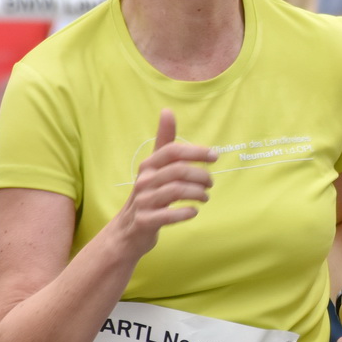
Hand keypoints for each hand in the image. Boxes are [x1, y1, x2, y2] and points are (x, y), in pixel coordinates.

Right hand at [113, 110, 215, 257]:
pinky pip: (168, 215)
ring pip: (176, 190)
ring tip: (204, 197)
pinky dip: (185, 213)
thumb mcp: (154, 168)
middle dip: (201, 175)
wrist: (127, 231)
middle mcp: (143, 181)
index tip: (215, 156)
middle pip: (178, 171)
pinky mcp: (144, 221)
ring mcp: (143, 201)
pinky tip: (193, 212)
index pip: (173, 151)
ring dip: (197, 193)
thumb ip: (164, 142)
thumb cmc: (148, 194)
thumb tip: (167, 110)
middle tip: (210, 183)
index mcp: (148, 165)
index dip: (196, 151)